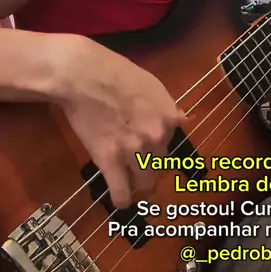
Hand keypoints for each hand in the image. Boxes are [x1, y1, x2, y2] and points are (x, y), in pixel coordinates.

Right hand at [53, 36, 184, 208]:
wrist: (83, 76)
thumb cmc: (115, 72)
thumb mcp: (152, 85)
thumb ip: (169, 107)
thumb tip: (185, 119)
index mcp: (169, 118)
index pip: (172, 143)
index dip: (159, 145)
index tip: (150, 146)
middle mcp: (157, 137)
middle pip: (161, 165)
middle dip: (150, 164)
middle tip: (136, 160)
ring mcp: (134, 151)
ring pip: (145, 182)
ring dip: (137, 183)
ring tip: (128, 179)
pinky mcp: (110, 161)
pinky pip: (121, 192)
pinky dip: (122, 199)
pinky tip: (121, 198)